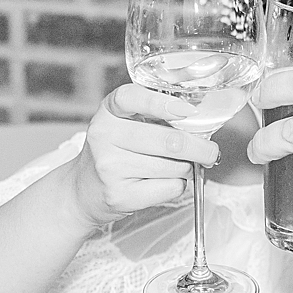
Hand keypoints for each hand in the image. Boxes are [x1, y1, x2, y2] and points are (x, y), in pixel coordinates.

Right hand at [69, 84, 218, 226]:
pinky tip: (163, 182)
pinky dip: (178, 185)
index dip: (162, 103)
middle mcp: (104, 137)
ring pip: (174, 166)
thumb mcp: (123, 124)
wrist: (82, 190)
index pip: (132, 98)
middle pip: (169, 141)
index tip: (188, 111)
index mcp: (108, 112)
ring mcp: (110, 167)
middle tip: (210, 151)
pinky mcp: (120, 195)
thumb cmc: (113, 153)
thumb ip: (154, 117)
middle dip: (200, 147)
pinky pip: (170, 188)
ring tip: (174, 167)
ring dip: (186, 168)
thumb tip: (199, 124)